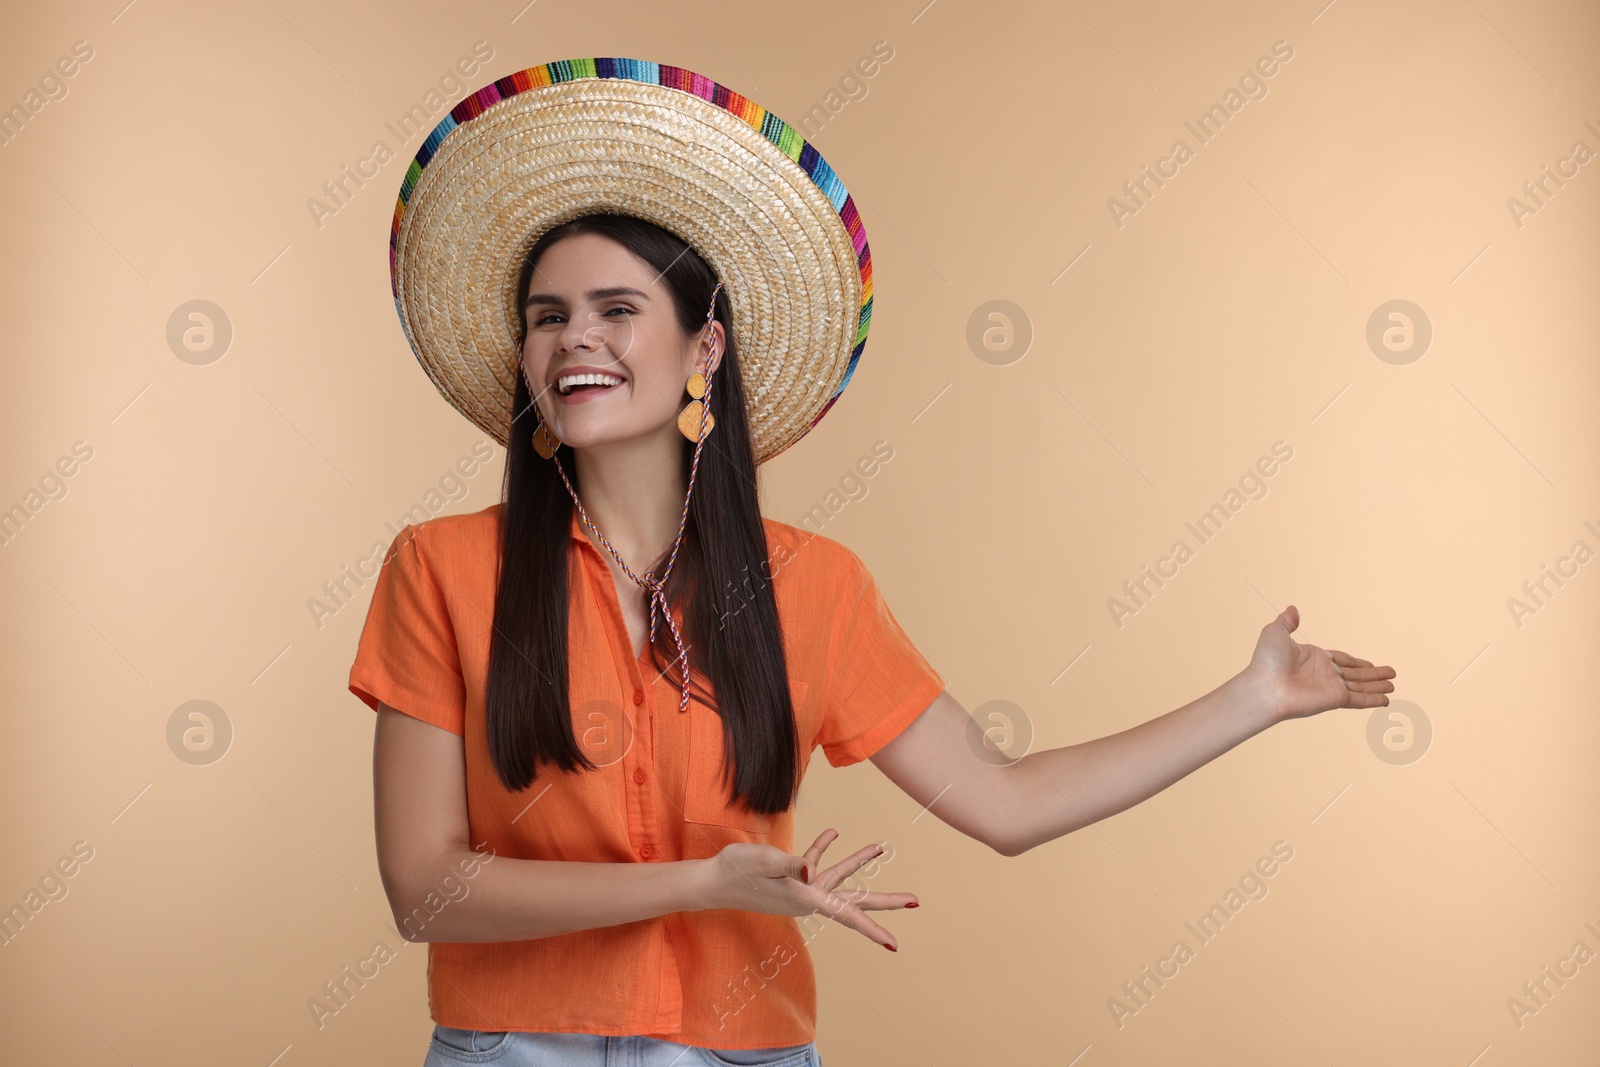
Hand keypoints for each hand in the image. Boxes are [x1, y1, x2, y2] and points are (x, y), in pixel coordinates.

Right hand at [697, 829, 916, 950]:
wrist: (712, 881)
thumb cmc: (736, 872)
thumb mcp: (763, 863)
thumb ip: (790, 864)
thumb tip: (811, 870)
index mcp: (806, 899)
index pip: (848, 915)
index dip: (873, 929)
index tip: (895, 945)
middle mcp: (809, 897)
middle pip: (855, 900)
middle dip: (884, 901)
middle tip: (915, 901)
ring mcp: (801, 888)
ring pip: (838, 876)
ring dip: (858, 861)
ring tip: (880, 848)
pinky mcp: (791, 878)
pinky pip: (814, 863)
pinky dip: (823, 848)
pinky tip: (833, 833)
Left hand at [1246, 604, 1396, 722]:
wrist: (1265, 685)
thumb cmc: (1267, 661)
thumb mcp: (1275, 633)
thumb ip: (1286, 622)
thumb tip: (1292, 609)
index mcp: (1314, 659)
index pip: (1342, 660)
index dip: (1357, 662)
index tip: (1370, 664)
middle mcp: (1324, 674)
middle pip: (1356, 674)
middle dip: (1373, 674)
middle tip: (1391, 674)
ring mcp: (1330, 688)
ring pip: (1361, 686)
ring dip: (1378, 686)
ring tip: (1393, 685)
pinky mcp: (1335, 699)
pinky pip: (1359, 699)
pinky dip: (1373, 700)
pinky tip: (1387, 700)